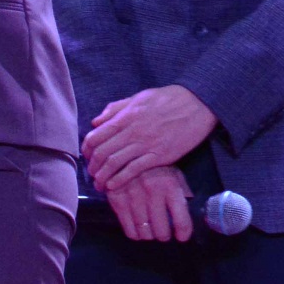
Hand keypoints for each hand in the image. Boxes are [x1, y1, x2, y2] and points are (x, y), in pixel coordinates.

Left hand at [83, 85, 216, 190]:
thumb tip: (96, 122)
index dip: (87, 149)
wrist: (198, 104)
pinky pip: (135, 169)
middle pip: (103, 152)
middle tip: (91, 174)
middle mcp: (132, 131)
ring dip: (103, 176)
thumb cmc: (168, 99)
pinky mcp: (160, 156)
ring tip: (99, 185)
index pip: (96, 136)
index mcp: (125, 116)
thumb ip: (116, 109)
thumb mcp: (138, 97)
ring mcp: (146, 144)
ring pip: (115, 163)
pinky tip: (113, 186)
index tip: (86, 157)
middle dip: (93, 166)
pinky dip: (121, 179)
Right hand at [104, 165, 193, 242]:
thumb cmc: (155, 167)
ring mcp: (132, 196)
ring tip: (150, 229)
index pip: (181, 221)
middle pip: (161, 231)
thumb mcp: (173, 175)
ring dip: (149, 235)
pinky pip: (129, 230)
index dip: (183, 234)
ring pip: (145, 233)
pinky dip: (135, 234)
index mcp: (170, 185)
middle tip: (163, 231)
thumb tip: (185, 219)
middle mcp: (151, 191)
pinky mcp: (117, 199)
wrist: (125, 151)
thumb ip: (180, 196)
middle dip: (164, 235)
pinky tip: (137, 228)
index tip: (181, 237)